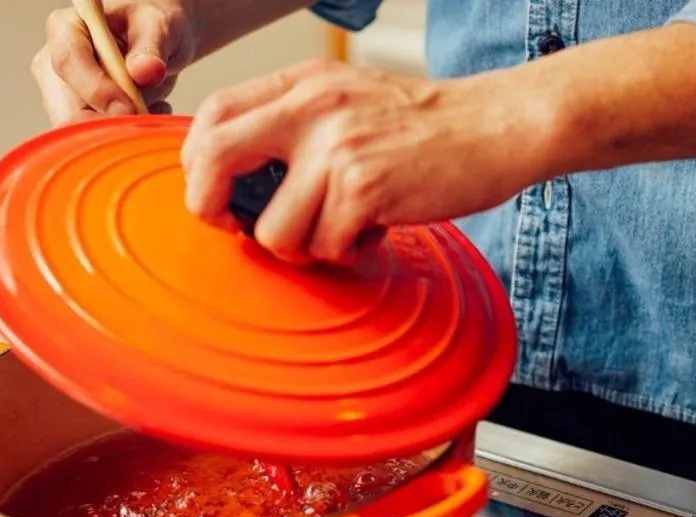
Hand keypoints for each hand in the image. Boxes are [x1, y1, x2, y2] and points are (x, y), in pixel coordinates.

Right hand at [33, 1, 193, 125]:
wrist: (155, 42)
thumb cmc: (150, 25)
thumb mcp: (158, 25)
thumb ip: (151, 46)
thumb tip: (145, 71)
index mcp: (66, 29)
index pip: (68, 63)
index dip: (97, 90)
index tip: (130, 107)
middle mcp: (53, 63)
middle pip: (66, 111)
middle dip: (109, 124)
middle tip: (147, 120)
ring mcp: (62, 96)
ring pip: (81, 134)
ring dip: (121, 132)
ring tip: (153, 106)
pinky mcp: (77, 118)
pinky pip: (95, 142)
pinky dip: (125, 137)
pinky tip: (146, 114)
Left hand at [179, 60, 539, 263]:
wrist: (497, 125)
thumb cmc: (424, 126)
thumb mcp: (348, 101)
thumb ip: (294, 125)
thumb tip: (236, 182)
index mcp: (301, 83)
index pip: (212, 115)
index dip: (198, 166)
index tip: (219, 196)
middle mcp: (311, 107)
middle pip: (214, 157)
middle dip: (211, 208)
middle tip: (238, 229)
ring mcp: (337, 146)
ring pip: (273, 230)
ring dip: (302, 249)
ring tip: (339, 232)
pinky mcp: (366, 186)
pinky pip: (326, 247)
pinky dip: (348, 253)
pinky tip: (376, 231)